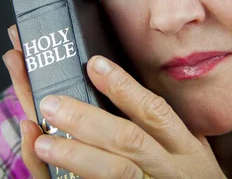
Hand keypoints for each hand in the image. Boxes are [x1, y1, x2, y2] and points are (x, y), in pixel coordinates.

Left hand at [4, 24, 225, 178]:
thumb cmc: (190, 178)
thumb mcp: (190, 149)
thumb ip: (164, 125)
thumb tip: (122, 85)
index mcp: (182, 146)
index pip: (154, 111)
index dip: (124, 88)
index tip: (94, 64)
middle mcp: (167, 168)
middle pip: (127, 140)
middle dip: (86, 120)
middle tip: (51, 103)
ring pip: (113, 172)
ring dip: (75, 154)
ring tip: (41, 142)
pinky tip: (49, 170)